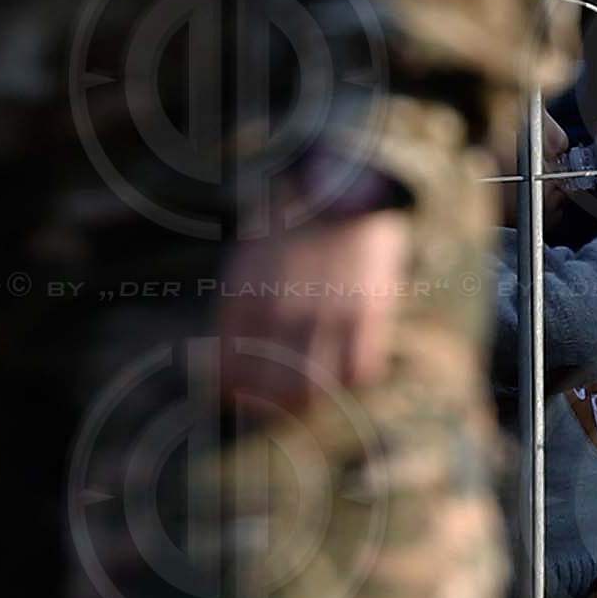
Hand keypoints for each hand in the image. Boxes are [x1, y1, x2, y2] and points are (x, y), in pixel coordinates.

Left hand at [219, 212, 408, 419]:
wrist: (340, 188)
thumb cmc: (287, 231)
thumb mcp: (245, 266)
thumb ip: (237, 317)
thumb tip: (227, 372)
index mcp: (246, 298)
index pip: (233, 372)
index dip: (234, 395)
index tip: (236, 398)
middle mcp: (284, 310)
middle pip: (276, 392)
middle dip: (271, 409)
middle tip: (272, 408)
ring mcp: (328, 313)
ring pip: (316, 389)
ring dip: (310, 402)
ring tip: (307, 399)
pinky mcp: (368, 311)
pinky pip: (361, 371)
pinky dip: (351, 379)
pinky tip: (343, 370)